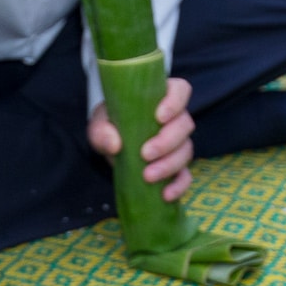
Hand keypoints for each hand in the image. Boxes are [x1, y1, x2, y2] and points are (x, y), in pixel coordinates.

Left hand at [88, 76, 194, 202]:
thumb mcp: (99, 124)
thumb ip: (101, 131)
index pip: (180, 90)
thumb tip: (114, 144)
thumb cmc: (109, 126)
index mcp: (160, 99)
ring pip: (186, 151)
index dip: (175, 102)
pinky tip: (165, 195)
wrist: (111, 146)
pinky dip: (179, 186)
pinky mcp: (176, 167)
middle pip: (185, 125)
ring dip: (169, 165)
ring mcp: (178, 144)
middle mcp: (174, 120)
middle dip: (167, 142)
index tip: (159, 116)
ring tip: (147, 176)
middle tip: (145, 154)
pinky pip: (186, 176)